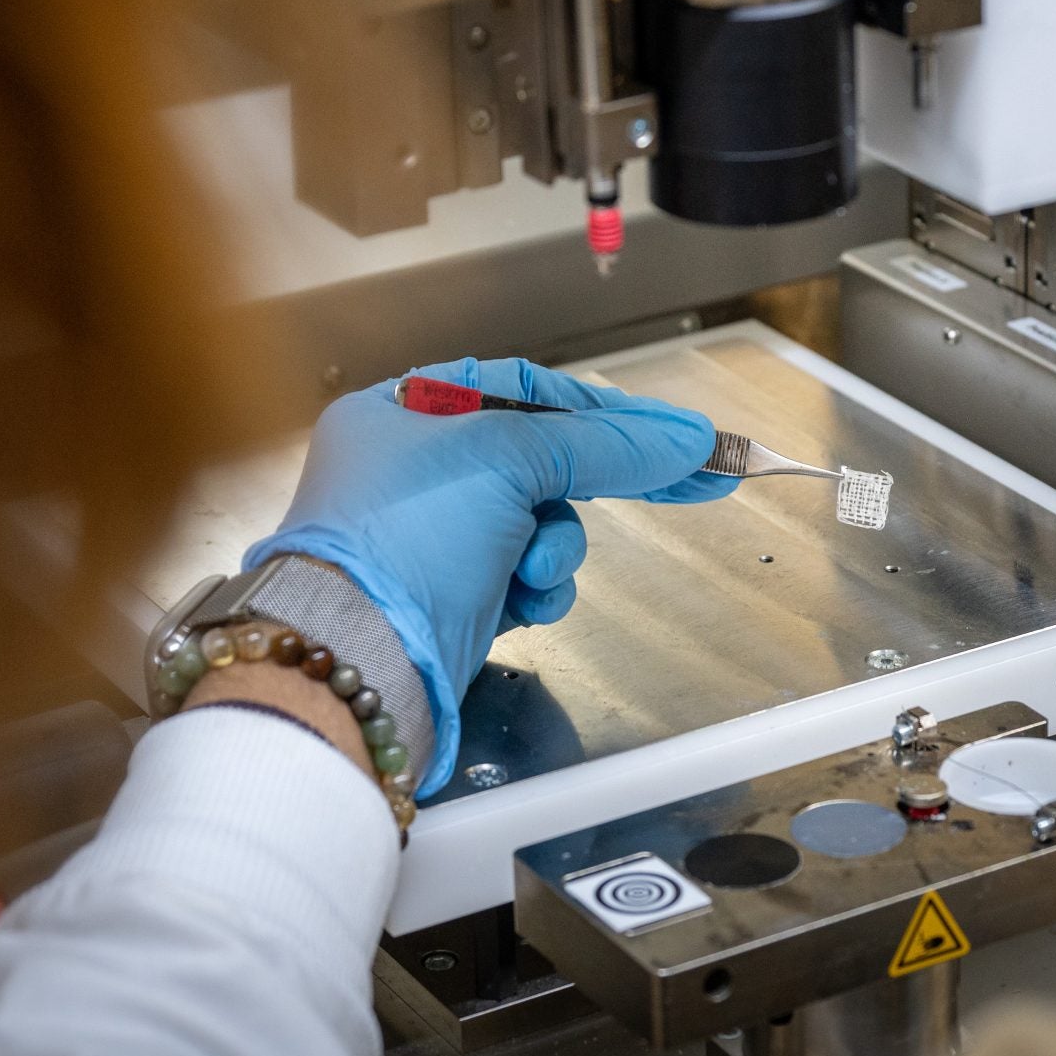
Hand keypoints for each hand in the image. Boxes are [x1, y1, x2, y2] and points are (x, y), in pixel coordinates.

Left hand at [242, 357, 729, 794]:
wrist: (356, 662)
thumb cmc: (408, 538)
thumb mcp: (508, 462)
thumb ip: (603, 446)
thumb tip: (688, 439)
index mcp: (404, 412)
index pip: (527, 393)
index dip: (606, 412)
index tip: (677, 434)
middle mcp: (413, 471)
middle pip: (541, 460)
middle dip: (596, 482)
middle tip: (698, 484)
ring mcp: (433, 539)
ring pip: (542, 524)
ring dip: (557, 545)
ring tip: (535, 566)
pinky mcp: (453, 600)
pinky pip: (525, 578)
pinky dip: (536, 588)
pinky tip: (524, 600)